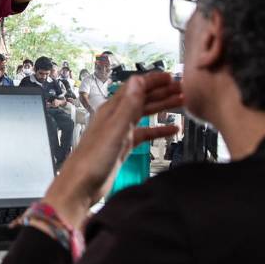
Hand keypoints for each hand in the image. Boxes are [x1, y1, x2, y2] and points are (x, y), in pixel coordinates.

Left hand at [44, 72, 183, 226]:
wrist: (81, 186)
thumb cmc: (94, 159)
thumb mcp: (115, 129)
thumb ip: (128, 105)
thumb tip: (138, 80)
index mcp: (111, 109)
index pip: (135, 87)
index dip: (153, 80)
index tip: (172, 76)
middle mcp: (115, 118)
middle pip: (142, 99)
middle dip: (162, 92)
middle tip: (183, 88)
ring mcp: (119, 132)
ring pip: (144, 114)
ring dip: (162, 107)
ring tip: (182, 102)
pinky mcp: (122, 147)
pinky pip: (144, 133)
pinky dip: (158, 129)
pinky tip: (172, 130)